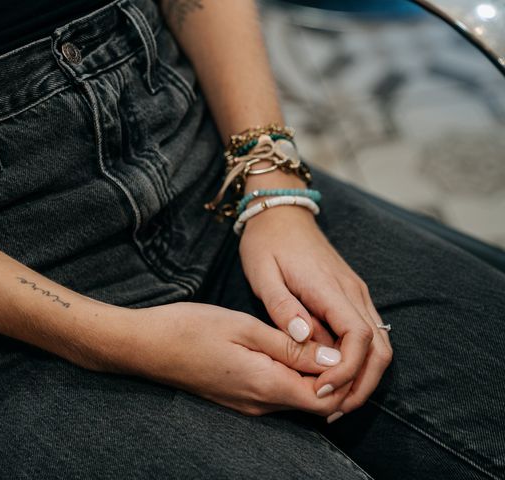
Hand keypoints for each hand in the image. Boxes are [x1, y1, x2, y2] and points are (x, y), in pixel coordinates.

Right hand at [117, 302, 347, 415]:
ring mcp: (247, 405)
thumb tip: (334, 360)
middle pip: (314, 401)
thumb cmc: (192, 329)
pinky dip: (289, 374)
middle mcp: (261, 405)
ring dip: (309, 372)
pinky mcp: (237, 399)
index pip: (327, 399)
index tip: (343, 343)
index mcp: (267, 385)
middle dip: (331, 374)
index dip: (345, 377)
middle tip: (326, 334)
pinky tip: (281, 346)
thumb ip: (291, 347)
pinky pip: (276, 393)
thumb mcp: (245, 328)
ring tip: (306, 336)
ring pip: (295, 396)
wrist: (147, 346)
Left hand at [239, 205, 392, 417]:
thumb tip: (303, 338)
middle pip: (379, 348)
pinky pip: (367, 333)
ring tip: (333, 402)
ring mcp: (356, 293)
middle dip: (362, 385)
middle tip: (331, 410)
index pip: (358, 337)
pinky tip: (334, 376)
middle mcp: (352, 292)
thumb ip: (282, 307)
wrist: (281, 214)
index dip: (347, 371)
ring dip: (363, 377)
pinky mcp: (351, 296)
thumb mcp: (263, 273)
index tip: (321, 392)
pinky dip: (359, 361)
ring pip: (380, 344)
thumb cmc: (266, 244)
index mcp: (330, 288)